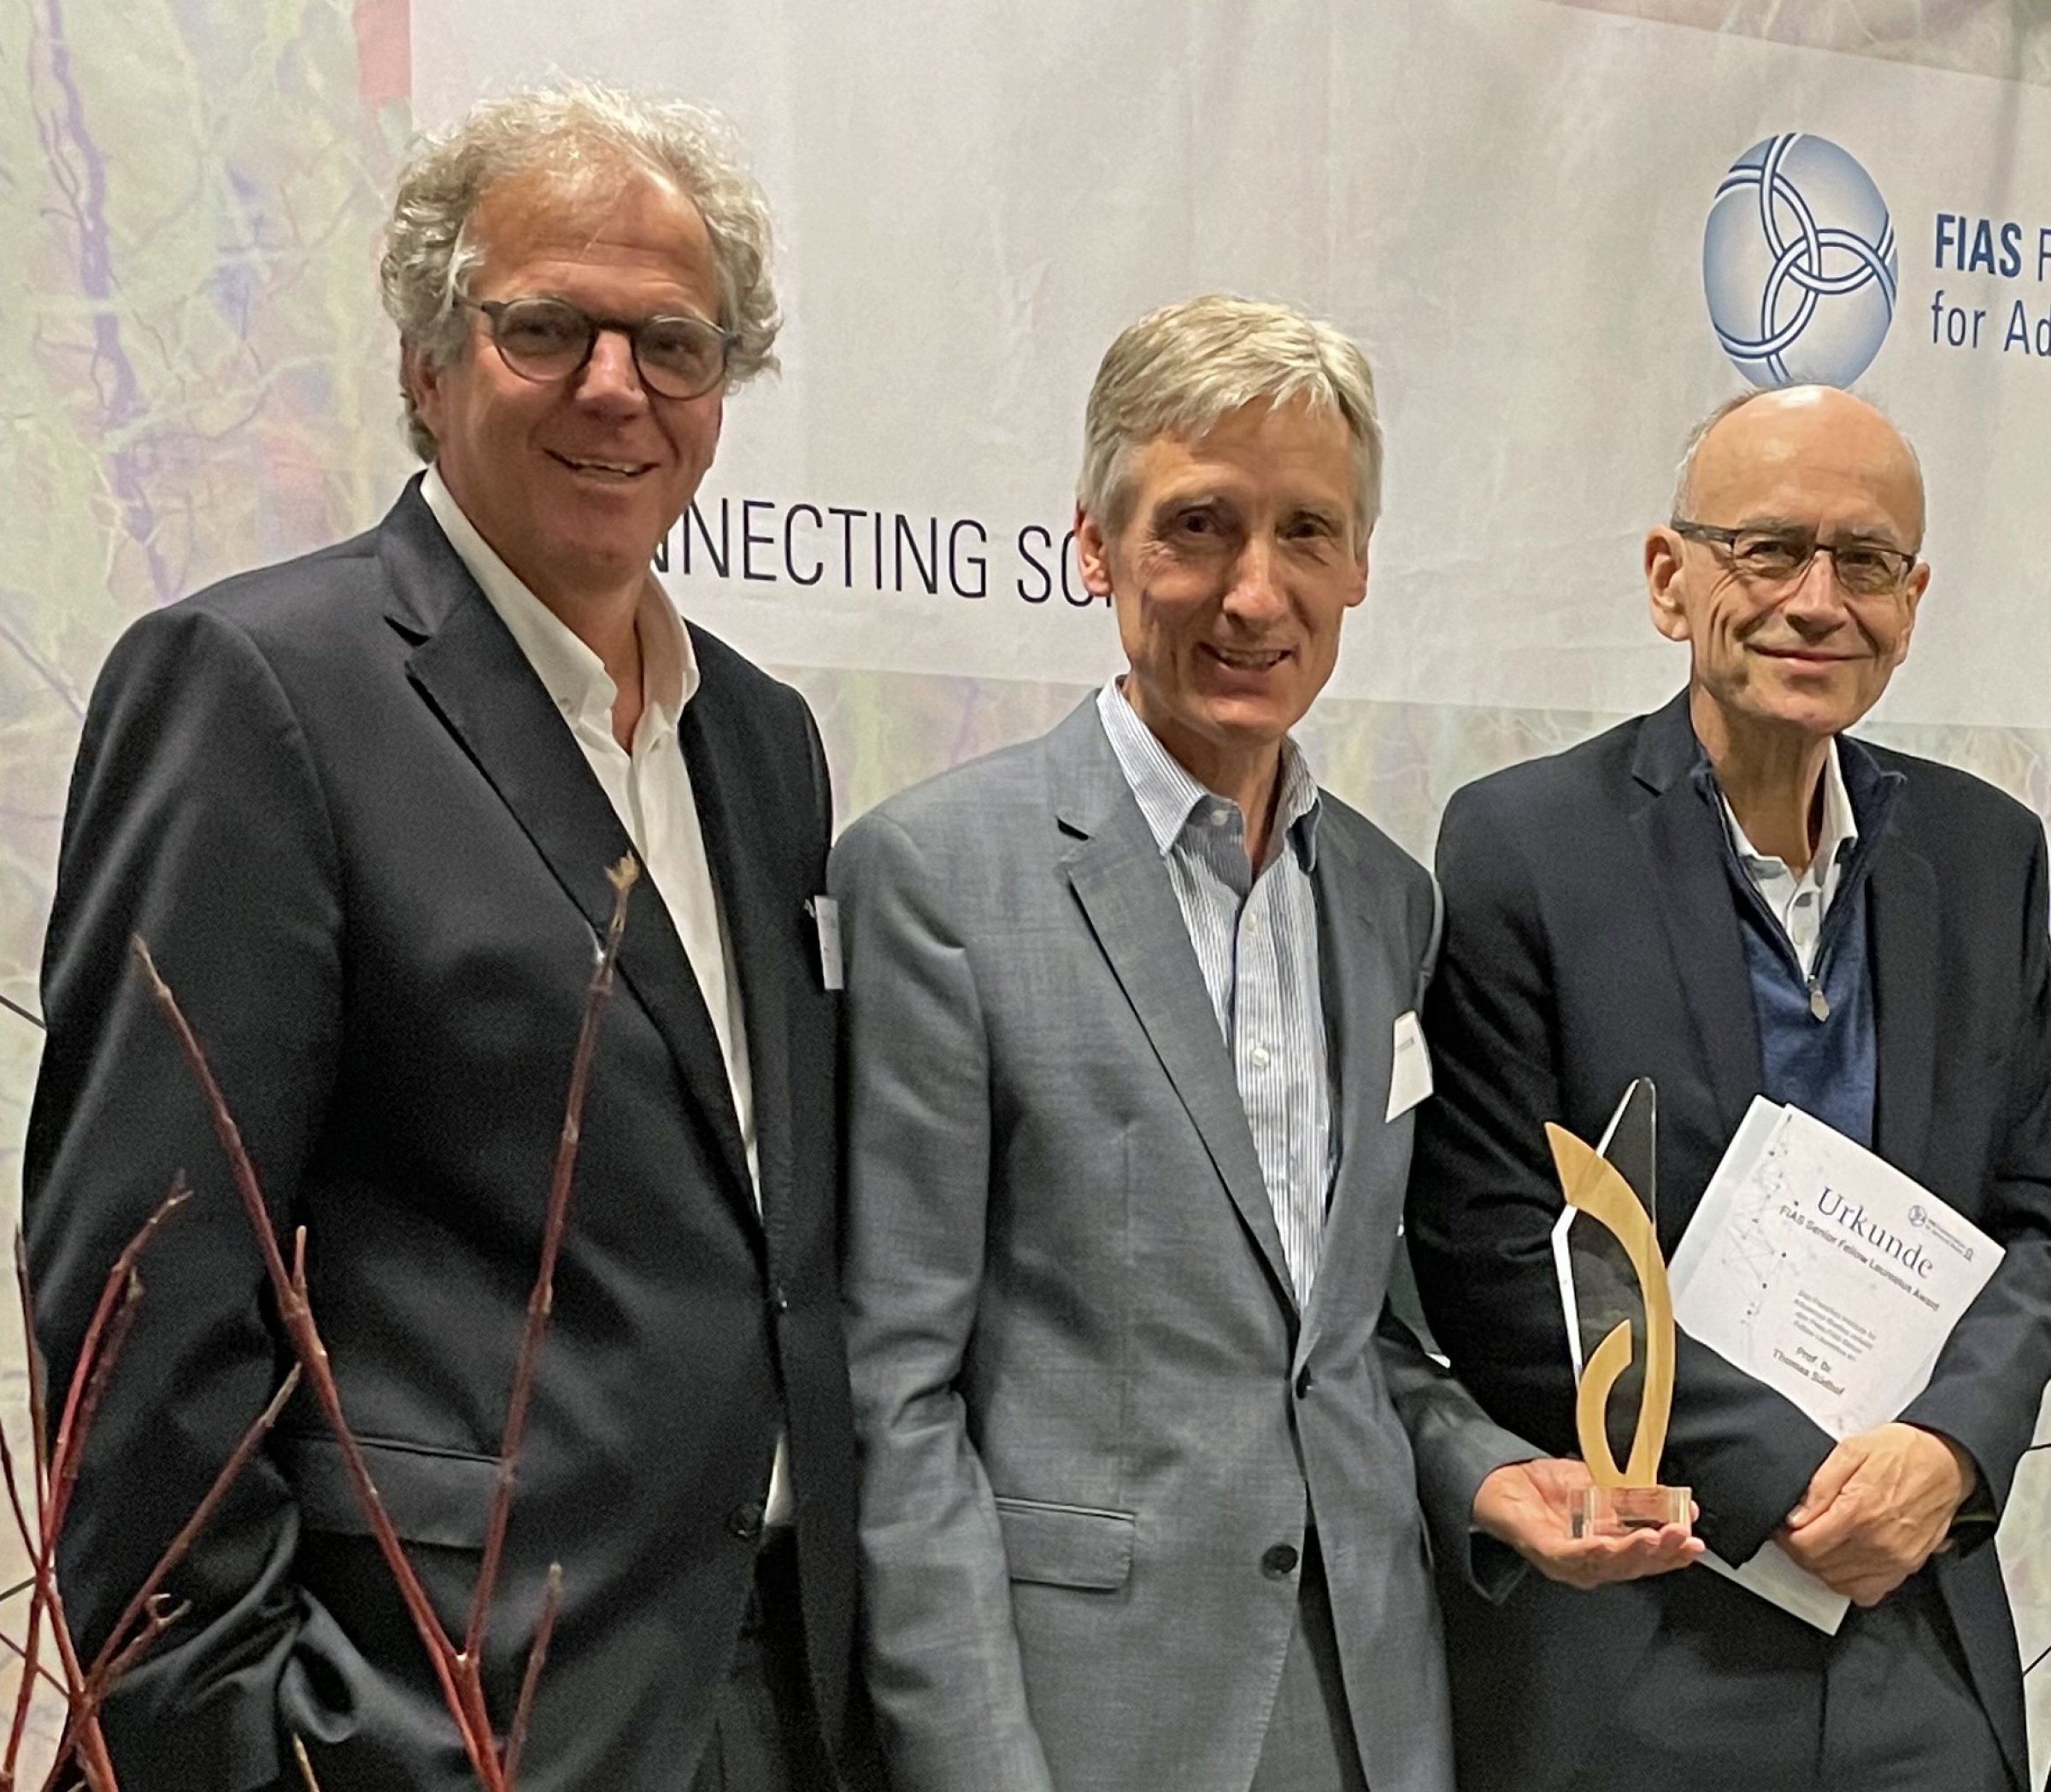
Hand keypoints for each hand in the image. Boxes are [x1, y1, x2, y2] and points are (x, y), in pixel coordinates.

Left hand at [1472, 1458, 1702, 1588]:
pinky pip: (1571, 1556)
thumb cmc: (1549, 1487)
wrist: (1502, 1478)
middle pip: (1632, 1565)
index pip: (1646, 1558)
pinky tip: (1606, 1543)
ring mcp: (1568, 1562)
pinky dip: (1590, 1551)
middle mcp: (1590, 1563)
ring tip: (1654, 1537)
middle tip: (1682, 1537)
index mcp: (1608, 1548)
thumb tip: (1678, 1501)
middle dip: (1660, 1552)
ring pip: (1607, 1565)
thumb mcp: (1602, 1486)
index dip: (1672, 1552)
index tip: (1694, 1542)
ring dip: (1632, 1552)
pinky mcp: (1545, 1552)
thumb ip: (1637, 1496)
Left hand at [1776, 1423, 1975, 1605]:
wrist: (1947, 1462)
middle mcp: (1878, 1542)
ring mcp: (1895, 1559)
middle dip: (1800, 1550)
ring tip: (1819, 1542)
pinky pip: (1868, 1592)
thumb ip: (1819, 1486)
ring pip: (1840, 1583)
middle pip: (1819, 1566)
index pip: (1806, 1545)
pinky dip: (1849, 1581)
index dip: (1786, 1538)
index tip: (1784, 1527)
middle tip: (1798, 1531)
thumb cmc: (1903, 1453)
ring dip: (1821, 1566)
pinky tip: (1843, 1559)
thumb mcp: (1850, 1451)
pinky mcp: (1907, 1567)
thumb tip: (1796, 1515)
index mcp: (1859, 1512)